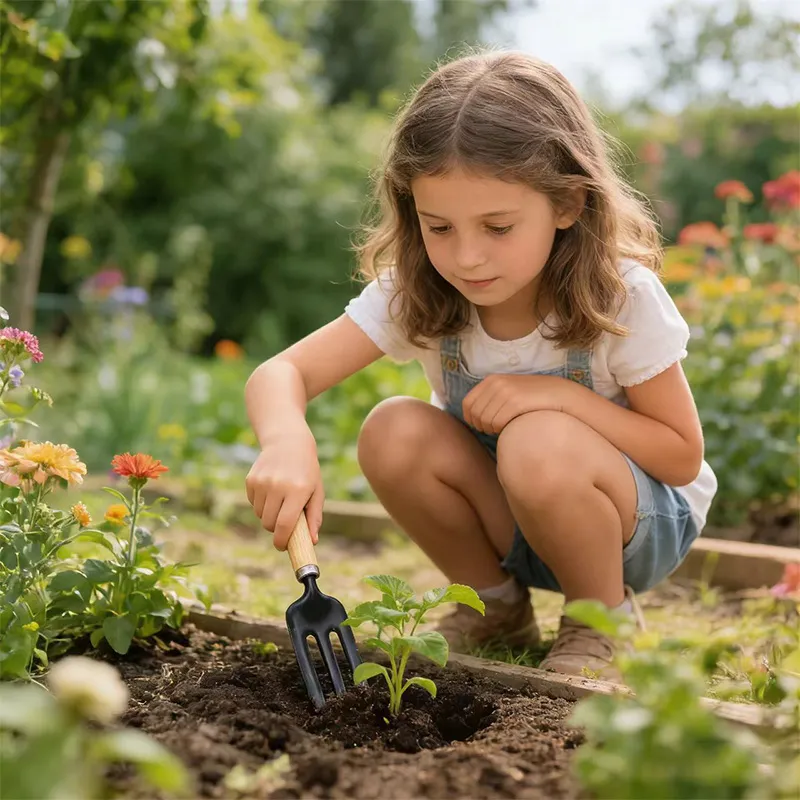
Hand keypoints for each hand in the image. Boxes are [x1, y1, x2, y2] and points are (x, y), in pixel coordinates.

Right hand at [245, 423, 323, 550]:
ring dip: (269, 515)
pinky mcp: (251, 480)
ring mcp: (262, 482)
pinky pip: (253, 503)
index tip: (281, 547)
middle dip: (276, 528)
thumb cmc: (307, 470)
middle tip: (284, 522)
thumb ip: (314, 517)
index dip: (281, 541)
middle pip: (269, 523)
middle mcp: (277, 486)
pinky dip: (261, 503)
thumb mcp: (316, 491)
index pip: (284, 525)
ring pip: (260, 515)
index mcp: (297, 491)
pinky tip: (271, 489)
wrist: (288, 441)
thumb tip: (312, 541)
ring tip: (280, 500)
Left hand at [461, 374, 571, 433]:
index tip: (482, 426)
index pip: (467, 404)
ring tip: (505, 427)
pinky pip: (498, 423)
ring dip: (493, 429)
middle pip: (475, 414)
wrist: (559, 394)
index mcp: (491, 380)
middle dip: (482, 426)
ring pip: (485, 420)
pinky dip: (502, 429)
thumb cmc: (533, 398)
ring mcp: (505, 391)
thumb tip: (471, 417)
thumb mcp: (508, 391)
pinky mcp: (515, 402)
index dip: (471, 419)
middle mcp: (496, 383)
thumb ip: (490, 399)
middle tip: (496, 429)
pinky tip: (512, 427)